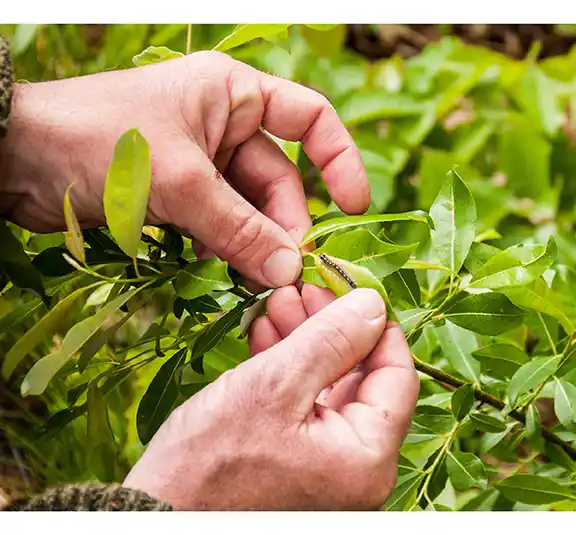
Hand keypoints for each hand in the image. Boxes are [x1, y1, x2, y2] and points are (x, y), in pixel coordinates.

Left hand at [0, 51, 369, 287]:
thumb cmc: (98, 142)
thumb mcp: (179, 181)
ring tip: (258, 279)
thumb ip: (238, 227)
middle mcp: (224, 125)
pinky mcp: (181, 195)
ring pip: (250, 209)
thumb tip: (290, 269)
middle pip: (280, 179)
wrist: (18, 158)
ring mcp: (203, 163)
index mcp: (234, 95)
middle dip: (285, 224)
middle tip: (287, 271)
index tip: (355, 205)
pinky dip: (228, 249)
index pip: (311, 118)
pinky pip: (222, 225)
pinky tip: (227, 271)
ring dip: (257, 243)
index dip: (339, 160)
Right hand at [123, 286, 418, 510]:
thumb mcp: (275, 385)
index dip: (376, 326)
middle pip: (358, 377)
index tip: (349, 289)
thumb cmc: (211, 459)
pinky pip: (303, 404)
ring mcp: (325, 466)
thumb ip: (331, 341)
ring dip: (304, 341)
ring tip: (278, 303)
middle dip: (329, 327)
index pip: (397, 376)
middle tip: (302, 289)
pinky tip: (267, 334)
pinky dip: (287, 368)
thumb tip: (373, 305)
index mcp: (365, 459)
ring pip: (327, 385)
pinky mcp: (295, 460)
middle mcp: (355, 468)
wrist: (158, 513)